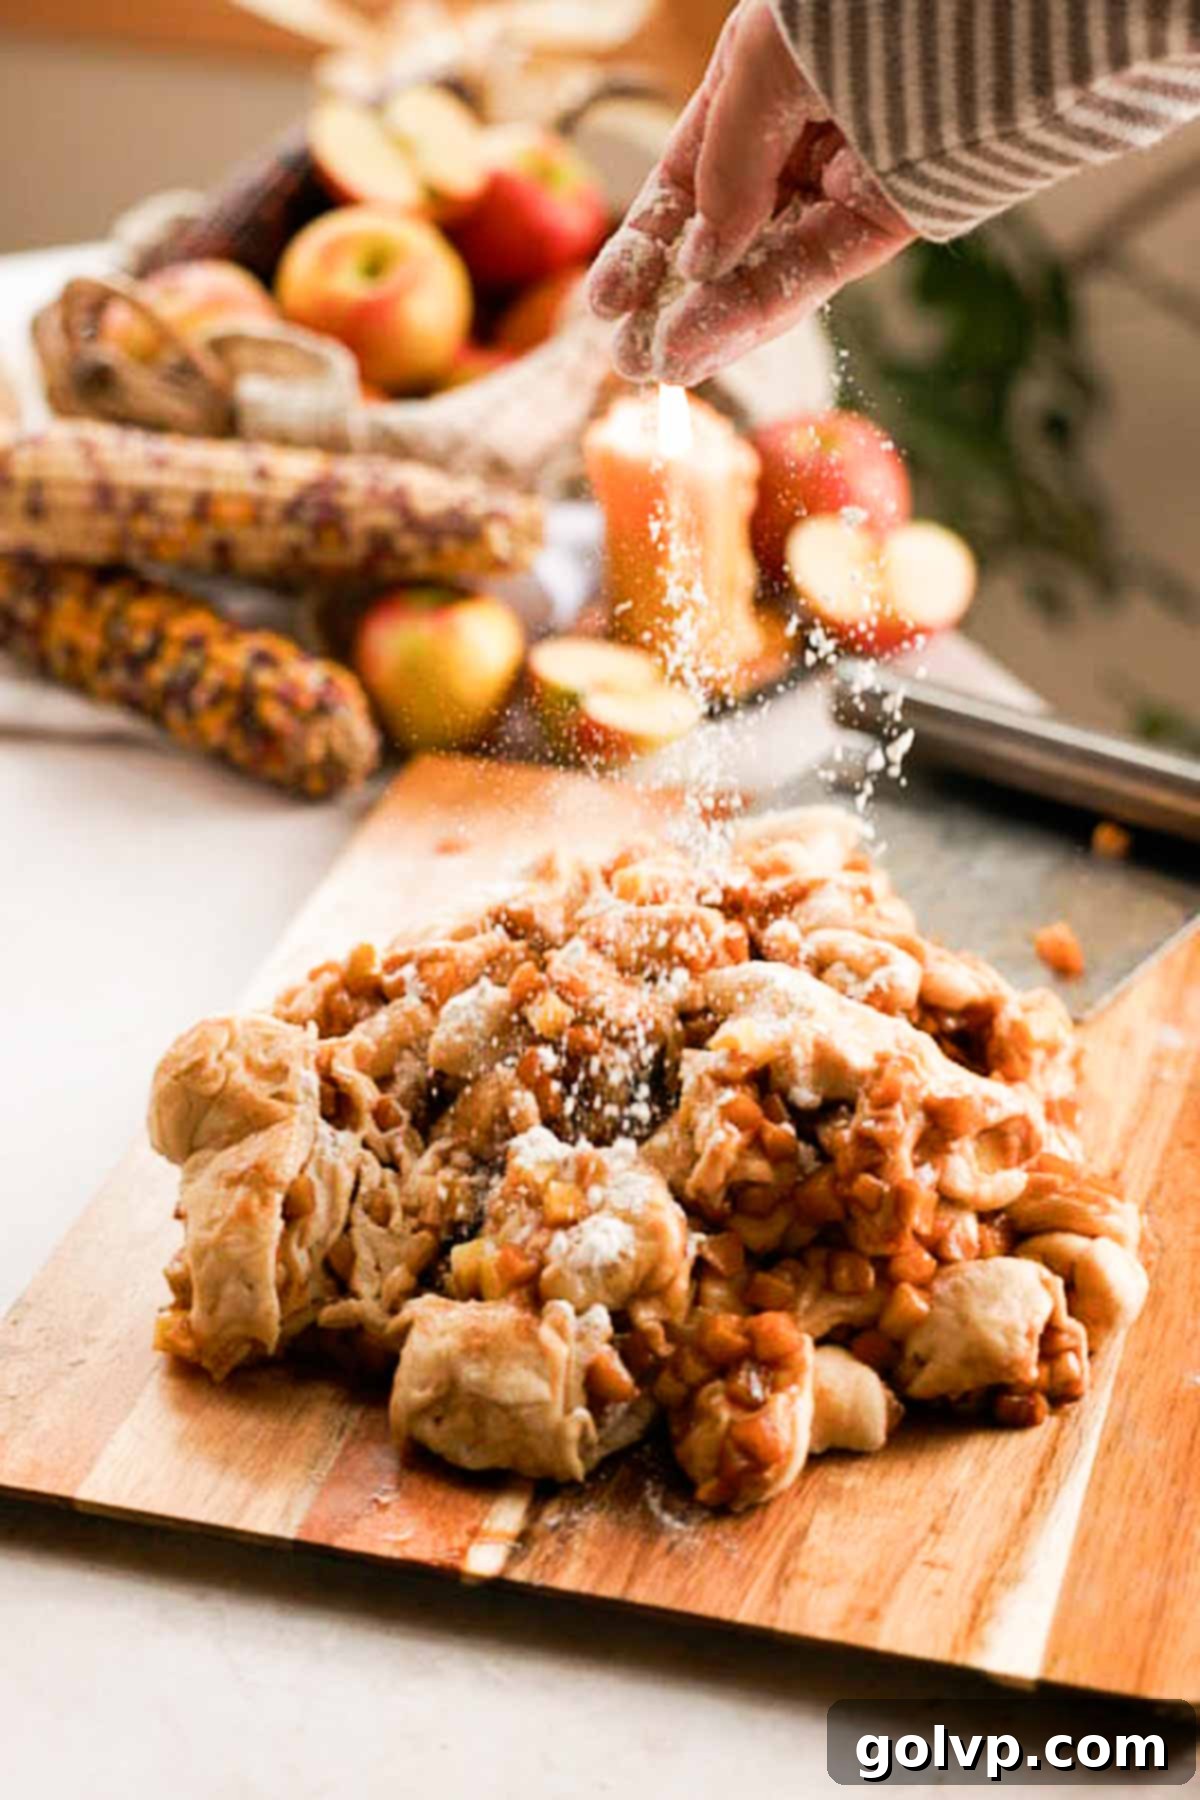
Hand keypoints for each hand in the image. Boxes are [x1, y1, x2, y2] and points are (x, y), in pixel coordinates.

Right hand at [587, 0, 913, 385]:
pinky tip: (703, 342)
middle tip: (628, 358)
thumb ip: (726, 167)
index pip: (688, 176)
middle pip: (723, 233)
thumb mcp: (762, 68)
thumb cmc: (858, 2)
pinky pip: (813, 269)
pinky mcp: (890, 210)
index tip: (607, 302)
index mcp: (759, 77)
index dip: (646, 243)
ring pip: (765, 263)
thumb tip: (699, 262)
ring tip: (660, 367)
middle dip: (672, 298)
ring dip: (711, 320)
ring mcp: (845, 174)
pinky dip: (759, 308)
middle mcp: (798, 130)